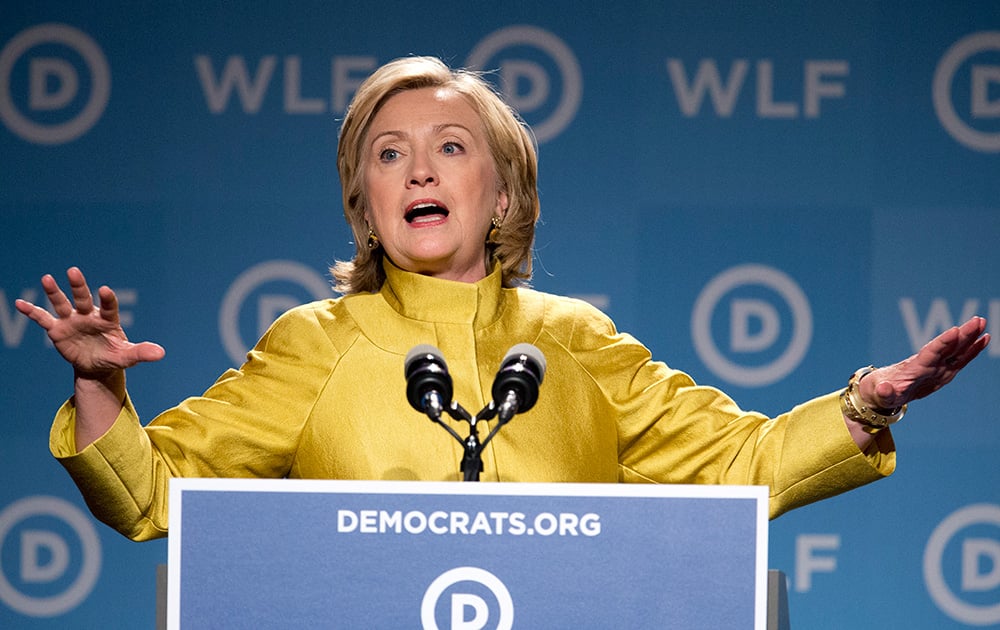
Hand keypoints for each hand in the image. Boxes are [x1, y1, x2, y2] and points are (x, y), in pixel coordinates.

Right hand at [15, 267, 164, 378]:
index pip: (109, 307)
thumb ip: (141, 352)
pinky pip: (43, 319)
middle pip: (83, 298)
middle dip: (79, 286)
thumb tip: (162, 353)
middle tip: (73, 270)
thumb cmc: (114, 356)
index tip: (104, 290)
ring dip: (54, 292)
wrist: (96, 366)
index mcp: (108, 320)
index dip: (107, 299)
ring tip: (47, 278)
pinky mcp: (57, 329)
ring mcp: (72, 321)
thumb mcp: (127, 356)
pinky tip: (19, 303)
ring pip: (62, 303)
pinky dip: (31, 311)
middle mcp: (89, 315)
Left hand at [859, 316, 989, 409]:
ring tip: (982, 322)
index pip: (931, 353)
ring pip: (956, 349)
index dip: (943, 342)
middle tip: (978, 320)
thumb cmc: (882, 392)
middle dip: (963, 334)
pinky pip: (961, 359)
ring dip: (970, 337)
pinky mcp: (944, 372)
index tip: (954, 330)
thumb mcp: (881, 395)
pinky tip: (984, 338)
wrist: (884, 389)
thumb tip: (882, 389)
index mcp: (915, 368)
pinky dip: (972, 350)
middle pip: (948, 346)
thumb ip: (884, 393)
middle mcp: (929, 364)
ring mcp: (937, 366)